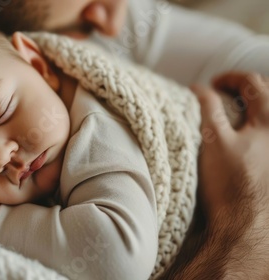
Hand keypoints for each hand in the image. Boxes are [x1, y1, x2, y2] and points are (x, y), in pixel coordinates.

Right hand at [191, 72, 268, 221]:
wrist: (246, 224)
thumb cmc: (230, 185)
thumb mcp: (214, 141)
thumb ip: (209, 109)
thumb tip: (198, 88)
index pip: (252, 83)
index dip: (230, 79)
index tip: (212, 83)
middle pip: (267, 95)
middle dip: (245, 88)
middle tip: (223, 93)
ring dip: (254, 106)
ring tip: (234, 112)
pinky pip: (267, 134)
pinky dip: (257, 126)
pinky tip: (245, 135)